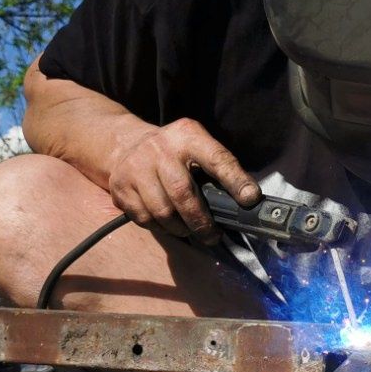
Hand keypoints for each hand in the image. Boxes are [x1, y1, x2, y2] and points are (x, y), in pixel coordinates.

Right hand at [105, 119, 258, 244]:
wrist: (126, 144)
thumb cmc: (173, 152)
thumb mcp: (197, 146)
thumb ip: (218, 168)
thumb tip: (245, 200)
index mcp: (187, 136)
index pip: (215, 158)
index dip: (235, 179)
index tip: (250, 199)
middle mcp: (159, 149)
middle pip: (182, 194)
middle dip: (201, 221)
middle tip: (213, 236)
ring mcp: (136, 168)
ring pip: (162, 212)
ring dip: (180, 228)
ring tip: (189, 230)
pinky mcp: (120, 187)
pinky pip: (144, 219)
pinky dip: (160, 228)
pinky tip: (167, 224)